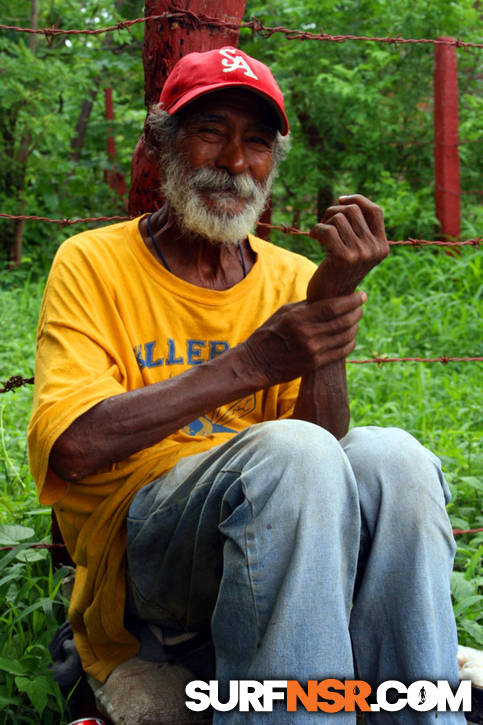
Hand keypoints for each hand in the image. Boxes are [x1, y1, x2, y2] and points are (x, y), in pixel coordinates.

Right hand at [241, 290, 365, 386]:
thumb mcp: (284, 313)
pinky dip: (350, 343)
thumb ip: (307, 306)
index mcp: (298, 317)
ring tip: (355, 321)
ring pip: (345, 337)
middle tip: (360, 307)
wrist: (257, 362)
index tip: (361, 295)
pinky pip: (340, 352)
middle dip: (357, 312)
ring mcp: (312, 351)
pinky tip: (351, 338)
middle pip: (343, 321)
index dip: (351, 301)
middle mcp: (307, 334)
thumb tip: (330, 297)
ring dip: (354, 327)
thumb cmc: (269, 333)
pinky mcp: (314, 364)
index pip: (333, 307)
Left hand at [307, 194, 388, 300]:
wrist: (329, 301)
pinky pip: (327, 229)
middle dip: (334, 211)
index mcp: (382, 247)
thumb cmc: (338, 272)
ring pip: (339, 217)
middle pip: (354, 210)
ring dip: (324, 221)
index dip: (358, 199)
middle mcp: (375, 250)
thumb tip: (348, 201)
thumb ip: (359, 230)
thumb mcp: (356, 251)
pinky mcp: (343, 258)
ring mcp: (361, 254)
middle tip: (324, 223)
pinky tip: (313, 238)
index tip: (340, 200)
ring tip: (318, 234)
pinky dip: (316, 230)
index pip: (375, 210)